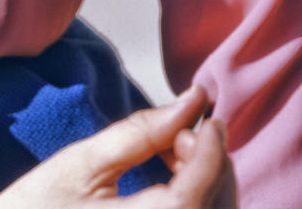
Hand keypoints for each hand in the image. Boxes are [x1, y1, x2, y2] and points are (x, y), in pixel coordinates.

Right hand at [0, 85, 236, 206]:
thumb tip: (190, 102)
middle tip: (173, 131)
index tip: (203, 106)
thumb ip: (141, 132)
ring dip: (204, 182)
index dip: (210, 140)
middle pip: (219, 202)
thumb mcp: (82, 163)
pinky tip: (168, 181)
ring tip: (169, 153)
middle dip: (208, 160)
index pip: (206, 180)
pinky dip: (193, 201)